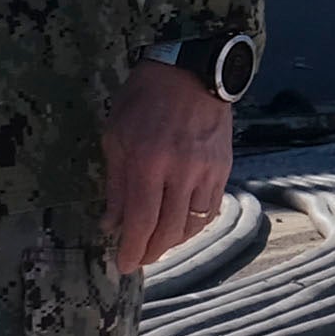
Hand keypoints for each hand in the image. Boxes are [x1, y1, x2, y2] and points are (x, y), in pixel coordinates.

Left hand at [109, 55, 238, 270]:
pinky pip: (210, 210)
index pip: (141, 221)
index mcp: (149, 161)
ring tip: (157, 245)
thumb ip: (116, 184)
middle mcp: (181, 171)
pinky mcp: (223, 168)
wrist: (193, 69)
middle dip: (151, 251)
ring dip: (173, 242)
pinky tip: (181, 226)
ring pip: (192, 224)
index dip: (132, 249)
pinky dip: (194, 225)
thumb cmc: (145, 98)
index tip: (123, 266)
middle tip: (138, 259)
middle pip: (169, 230)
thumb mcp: (116, 135)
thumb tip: (111, 224)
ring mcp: (206, 171)